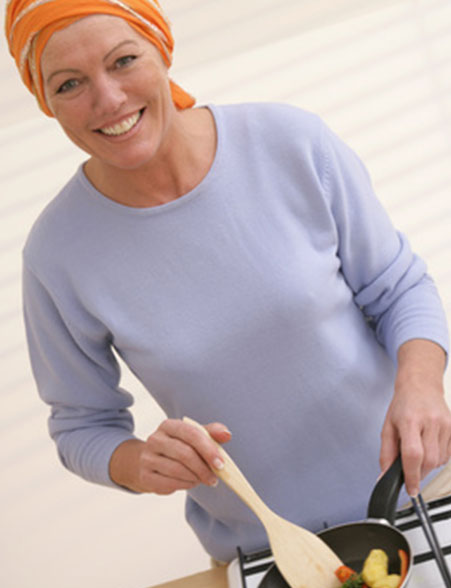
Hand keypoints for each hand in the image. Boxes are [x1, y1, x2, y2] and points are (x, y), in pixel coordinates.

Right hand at [109, 418, 230, 493]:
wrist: (149, 461)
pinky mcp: (145, 476)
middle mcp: (155, 439)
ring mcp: (147, 458)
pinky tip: (191, 482)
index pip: (191, 434)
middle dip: (203, 468)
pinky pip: (169, 483)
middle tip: (215, 478)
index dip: (208, 449)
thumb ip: (211, 433)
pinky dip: (185, 485)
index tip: (221, 464)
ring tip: (203, 479)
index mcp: (169, 425)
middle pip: (184, 454)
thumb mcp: (193, 436)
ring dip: (195, 478)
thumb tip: (227, 434)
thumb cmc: (178, 447)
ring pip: (177, 470)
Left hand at [380, 340, 450, 495]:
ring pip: (439, 461)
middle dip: (418, 473)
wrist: (421, 385)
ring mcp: (445, 425)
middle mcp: (430, 422)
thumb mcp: (388, 427)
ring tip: (419, 451)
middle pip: (428, 461)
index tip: (411, 489)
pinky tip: (429, 447)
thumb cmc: (403, 405)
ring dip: (427, 465)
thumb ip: (386, 454)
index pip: (413, 454)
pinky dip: (437, 458)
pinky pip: (448, 455)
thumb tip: (384, 477)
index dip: (412, 476)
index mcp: (410, 421)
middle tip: (410, 470)